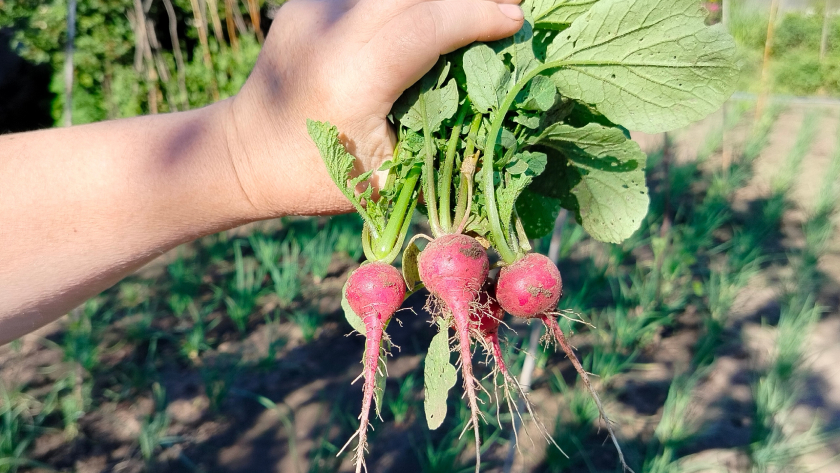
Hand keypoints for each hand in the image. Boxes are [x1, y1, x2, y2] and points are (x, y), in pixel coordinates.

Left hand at [225, 0, 523, 218]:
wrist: (241, 155)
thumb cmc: (314, 178)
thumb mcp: (383, 175)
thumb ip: (433, 136)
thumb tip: (489, 99)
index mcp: (348, 78)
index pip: (423, 25)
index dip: (476, 16)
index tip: (517, 20)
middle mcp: (327, 30)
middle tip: (506, 4)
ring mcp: (313, 8)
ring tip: (473, 9)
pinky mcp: (310, 1)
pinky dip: (408, 3)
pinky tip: (429, 16)